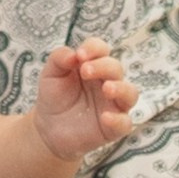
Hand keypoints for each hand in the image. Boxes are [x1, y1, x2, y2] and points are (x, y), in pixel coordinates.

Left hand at [33, 40, 137, 160]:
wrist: (49, 128)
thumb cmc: (54, 97)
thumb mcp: (50, 75)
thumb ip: (59, 60)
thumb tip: (73, 54)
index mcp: (94, 65)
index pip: (101, 50)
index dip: (94, 49)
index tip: (80, 55)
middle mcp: (108, 82)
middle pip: (116, 68)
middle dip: (103, 67)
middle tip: (85, 71)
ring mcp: (113, 104)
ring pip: (130, 93)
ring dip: (120, 88)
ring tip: (107, 89)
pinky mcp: (114, 127)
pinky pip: (125, 123)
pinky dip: (118, 120)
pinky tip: (105, 117)